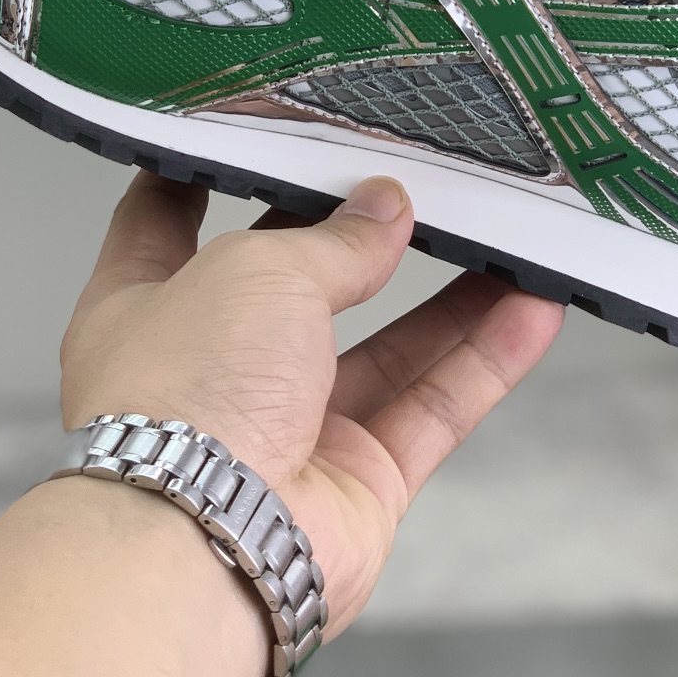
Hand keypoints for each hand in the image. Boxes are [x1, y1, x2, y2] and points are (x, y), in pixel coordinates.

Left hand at [59, 172, 563, 632]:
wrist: (208, 544)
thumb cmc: (186, 399)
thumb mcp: (256, 270)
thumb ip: (332, 240)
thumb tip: (386, 212)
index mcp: (144, 308)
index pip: (165, 222)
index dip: (207, 174)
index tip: (252, 131)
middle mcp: (213, 373)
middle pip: (297, 287)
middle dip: (359, 238)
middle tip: (420, 185)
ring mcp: (287, 433)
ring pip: (385, 350)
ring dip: (452, 298)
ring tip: (510, 238)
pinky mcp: (356, 486)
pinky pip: (431, 409)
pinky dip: (483, 361)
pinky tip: (533, 310)